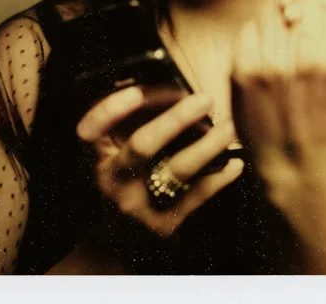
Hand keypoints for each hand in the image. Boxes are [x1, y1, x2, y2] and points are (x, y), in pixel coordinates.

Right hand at [76, 88, 243, 237]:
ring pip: (176, 169)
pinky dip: (218, 177)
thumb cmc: (122, 177)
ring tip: (228, 127)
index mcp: (97, 155)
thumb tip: (170, 85)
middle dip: (176, 118)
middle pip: (143, 145)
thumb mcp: (113, 151)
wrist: (117, 240)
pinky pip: (196, 195)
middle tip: (204, 99)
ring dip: (207, 145)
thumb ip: (128, 122)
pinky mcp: (163, 222)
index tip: (134, 92)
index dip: (110, 110)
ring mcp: (138, 203)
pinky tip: (234, 163)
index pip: (91, 130)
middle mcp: (113, 179)